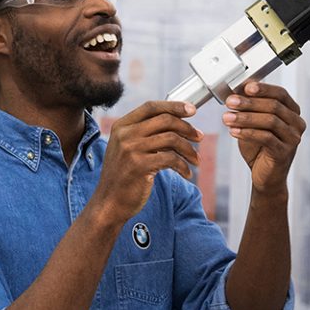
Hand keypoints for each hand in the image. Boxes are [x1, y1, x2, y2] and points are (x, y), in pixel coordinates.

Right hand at [90, 101, 201, 223]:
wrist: (109, 203)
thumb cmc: (124, 176)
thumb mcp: (127, 149)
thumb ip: (145, 134)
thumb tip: (178, 124)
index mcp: (121, 126)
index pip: (151, 107)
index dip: (174, 106)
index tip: (192, 110)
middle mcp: (125, 134)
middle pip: (165, 120)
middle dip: (187, 128)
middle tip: (199, 137)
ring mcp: (131, 150)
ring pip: (171, 139)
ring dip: (189, 149)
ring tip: (196, 159)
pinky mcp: (140, 166)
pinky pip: (171, 159)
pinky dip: (183, 166)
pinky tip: (187, 173)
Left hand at [223, 81, 304, 194]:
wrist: (264, 176)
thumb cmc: (259, 148)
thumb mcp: (253, 123)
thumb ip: (250, 108)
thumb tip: (237, 90)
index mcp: (292, 112)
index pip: (280, 94)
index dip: (263, 88)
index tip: (245, 87)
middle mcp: (297, 124)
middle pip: (274, 106)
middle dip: (249, 103)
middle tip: (230, 102)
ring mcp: (293, 139)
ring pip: (270, 121)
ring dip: (245, 118)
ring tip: (227, 118)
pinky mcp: (284, 152)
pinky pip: (266, 138)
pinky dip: (248, 132)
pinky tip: (233, 131)